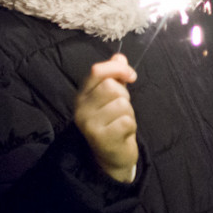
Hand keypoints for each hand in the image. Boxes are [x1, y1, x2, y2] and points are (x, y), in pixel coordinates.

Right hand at [73, 53, 138, 182]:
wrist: (111, 156)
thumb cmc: (113, 122)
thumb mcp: (113, 97)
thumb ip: (115, 76)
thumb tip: (119, 56)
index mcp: (83, 95)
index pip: (96, 71)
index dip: (118, 69)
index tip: (131, 76)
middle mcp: (81, 109)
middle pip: (112, 87)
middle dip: (125, 96)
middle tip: (121, 109)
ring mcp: (89, 124)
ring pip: (122, 104)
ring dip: (128, 113)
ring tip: (120, 122)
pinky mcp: (100, 138)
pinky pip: (126, 121)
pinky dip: (130, 126)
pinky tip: (122, 133)